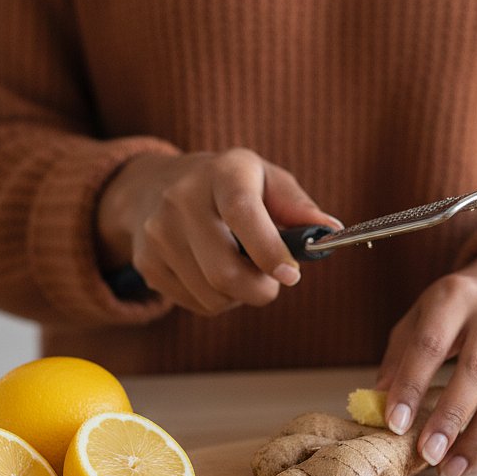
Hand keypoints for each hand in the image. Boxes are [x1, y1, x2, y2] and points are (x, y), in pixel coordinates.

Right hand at [95, 148, 340, 314]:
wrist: (156, 186)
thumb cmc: (229, 185)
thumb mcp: (266, 179)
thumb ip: (298, 206)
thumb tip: (330, 231)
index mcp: (222, 172)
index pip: (242, 212)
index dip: (268, 249)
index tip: (291, 275)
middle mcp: (182, 198)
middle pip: (224, 269)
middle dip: (260, 289)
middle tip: (274, 281)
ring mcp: (158, 232)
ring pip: (211, 294)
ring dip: (238, 295)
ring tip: (241, 268)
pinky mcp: (146, 261)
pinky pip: (194, 303)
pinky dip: (215, 298)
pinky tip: (213, 272)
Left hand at [375, 245, 476, 475]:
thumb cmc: (458, 311)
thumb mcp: (421, 316)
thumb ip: (400, 357)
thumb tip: (379, 407)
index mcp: (455, 295)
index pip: (431, 343)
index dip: (412, 385)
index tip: (395, 424)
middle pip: (476, 371)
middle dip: (450, 419)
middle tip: (427, 455)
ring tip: (450, 470)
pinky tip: (476, 460)